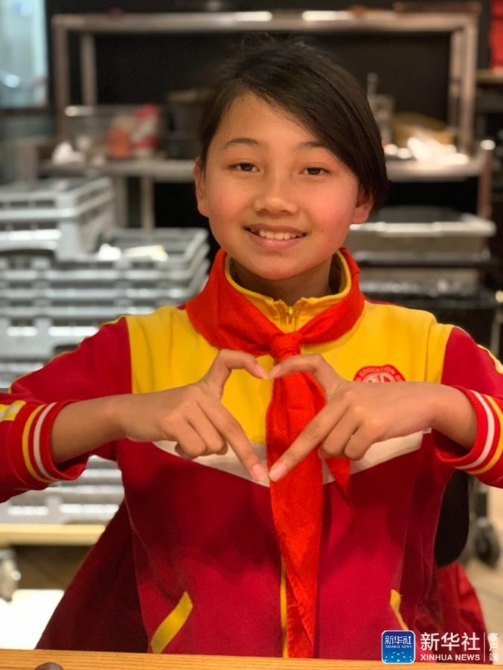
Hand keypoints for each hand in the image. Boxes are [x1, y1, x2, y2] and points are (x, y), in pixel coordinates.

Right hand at [119, 349, 268, 481]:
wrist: (129, 412)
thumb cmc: (165, 415)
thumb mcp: (190, 407)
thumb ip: (212, 420)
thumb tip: (227, 447)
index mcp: (205, 387)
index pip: (226, 361)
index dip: (246, 361)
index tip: (264, 374)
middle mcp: (198, 392)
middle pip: (230, 427)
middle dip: (247, 455)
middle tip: (259, 475)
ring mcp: (185, 405)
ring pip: (213, 444)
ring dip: (203, 452)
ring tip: (185, 441)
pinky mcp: (172, 420)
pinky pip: (195, 448)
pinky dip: (188, 454)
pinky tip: (177, 444)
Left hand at [267, 354, 472, 480]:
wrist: (423, 401)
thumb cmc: (389, 405)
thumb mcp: (361, 400)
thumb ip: (337, 419)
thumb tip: (322, 451)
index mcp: (340, 386)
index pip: (314, 364)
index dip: (291, 365)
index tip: (270, 373)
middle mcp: (345, 395)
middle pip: (313, 431)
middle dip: (292, 456)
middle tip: (275, 474)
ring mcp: (357, 409)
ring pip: (333, 447)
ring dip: (342, 452)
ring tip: (360, 438)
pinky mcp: (372, 424)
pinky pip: (352, 452)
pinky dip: (357, 455)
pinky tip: (370, 441)